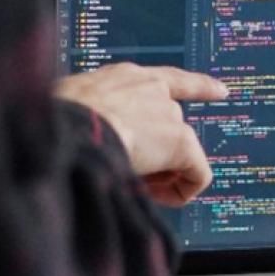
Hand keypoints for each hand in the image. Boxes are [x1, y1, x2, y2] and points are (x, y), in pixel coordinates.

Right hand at [51, 64, 228, 204]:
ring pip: (181, 153)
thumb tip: (91, 138)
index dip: (199, 86)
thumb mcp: (70, 107)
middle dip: (157, 155)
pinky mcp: (180, 141)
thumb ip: (93, 116)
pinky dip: (183, 190)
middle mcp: (152, 90)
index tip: (222, 90)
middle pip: (171, 127)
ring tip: (133, 185)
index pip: (169, 79)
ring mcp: (169, 114)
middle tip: (130, 173)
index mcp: (123, 77)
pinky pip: (198, 174)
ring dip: (163, 174)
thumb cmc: (51, 121)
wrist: (64, 129)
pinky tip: (159, 198)